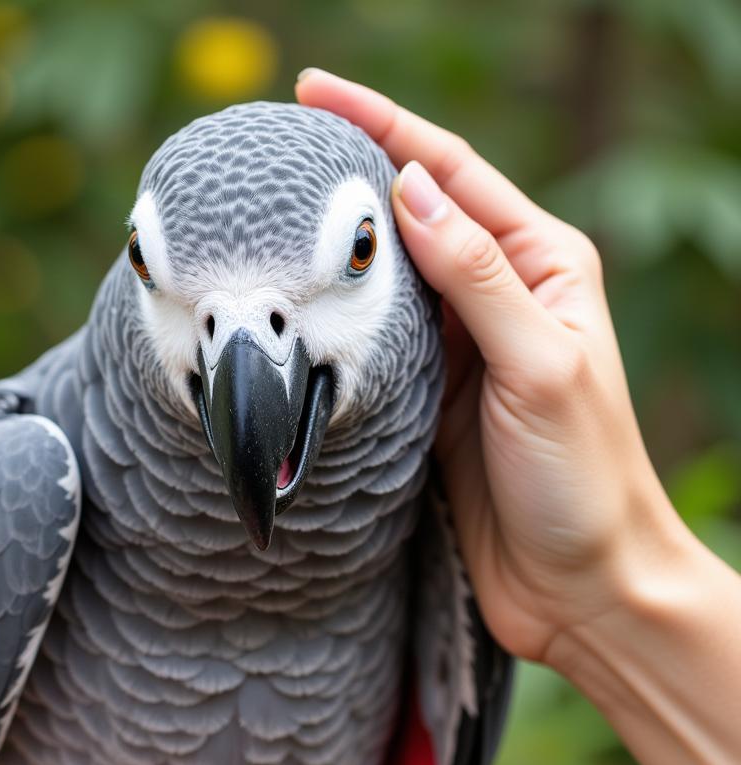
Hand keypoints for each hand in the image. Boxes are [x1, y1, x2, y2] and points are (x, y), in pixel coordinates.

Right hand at [297, 69, 687, 666]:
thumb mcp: (538, 365)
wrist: (578, 585)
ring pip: (386, 278)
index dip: (383, 126)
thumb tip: (410, 189)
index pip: (451, 174)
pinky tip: (301, 302)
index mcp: (543, 266)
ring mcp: (459, 348)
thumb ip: (476, 276)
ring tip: (269, 219)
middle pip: (413, 215)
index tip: (312, 93)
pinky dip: (339, 318)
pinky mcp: (429, 397)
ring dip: (337, 249)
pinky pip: (376, 340)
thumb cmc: (581, 476)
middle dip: (350, 176)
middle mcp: (498, 296)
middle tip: (273, 154)